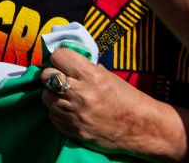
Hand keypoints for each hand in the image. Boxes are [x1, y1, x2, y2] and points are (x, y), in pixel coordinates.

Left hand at [40, 50, 176, 157]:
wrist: (143, 128)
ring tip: (67, 96)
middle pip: (46, 76)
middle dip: (53, 75)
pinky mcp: (74, 131)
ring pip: (46, 97)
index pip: (58, 56)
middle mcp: (81, 94)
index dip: (61, 58)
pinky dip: (58, 112)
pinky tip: (71, 110)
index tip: (65, 62)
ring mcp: (76, 114)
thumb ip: (84, 68)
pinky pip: (53, 115)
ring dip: (54, 95)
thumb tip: (64, 60)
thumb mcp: (108, 76)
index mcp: (91, 76)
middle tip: (62, 78)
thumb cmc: (127, 98)